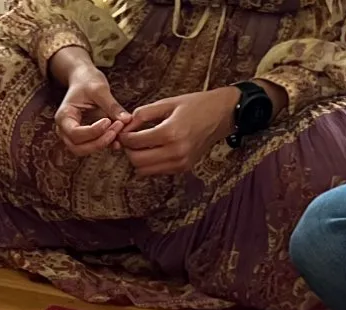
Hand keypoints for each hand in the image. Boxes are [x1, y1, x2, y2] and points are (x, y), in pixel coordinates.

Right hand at [55, 67, 129, 155]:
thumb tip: (126, 120)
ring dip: (103, 144)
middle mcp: (64, 130)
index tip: (108, 121)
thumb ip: (112, 106)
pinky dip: (105, 144)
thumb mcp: (99, 89)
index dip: (93, 131)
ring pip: (84, 150)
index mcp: (64, 116)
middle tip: (116, 129)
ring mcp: (72, 135)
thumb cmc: (87, 80)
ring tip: (118, 129)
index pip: (75, 133)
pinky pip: (92, 147)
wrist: (83, 79)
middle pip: (78, 148)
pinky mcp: (83, 137)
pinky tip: (118, 137)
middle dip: (99, 142)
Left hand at [119, 88, 238, 175]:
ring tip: (140, 144)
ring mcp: (180, 163)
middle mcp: (175, 152)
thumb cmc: (196, 105)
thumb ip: (143, 114)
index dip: (124, 137)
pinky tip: (153, 149)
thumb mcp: (168, 103)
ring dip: (138, 159)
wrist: (222, 115)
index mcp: (170, 133)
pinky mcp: (183, 168)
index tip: (123, 130)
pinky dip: (149, 163)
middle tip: (129, 138)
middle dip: (128, 150)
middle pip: (136, 160)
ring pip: (144, 170)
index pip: (134, 142)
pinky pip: (157, 171)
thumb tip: (125, 126)